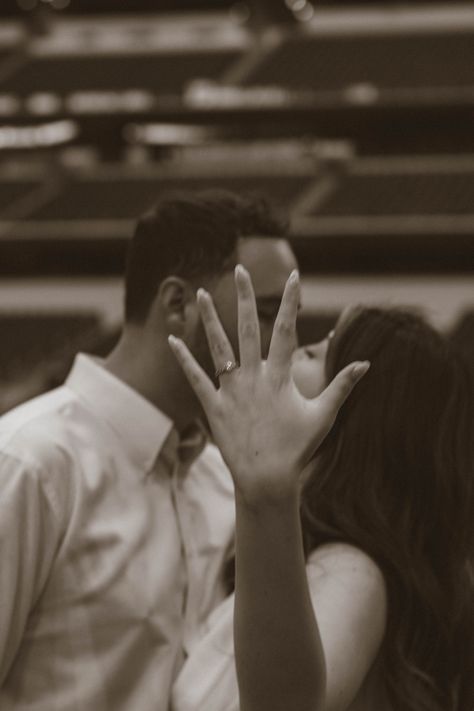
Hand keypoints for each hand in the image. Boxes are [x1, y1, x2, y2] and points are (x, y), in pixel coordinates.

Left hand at [169, 266, 368, 504]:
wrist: (267, 479)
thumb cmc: (298, 449)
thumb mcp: (324, 415)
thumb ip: (342, 386)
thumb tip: (366, 363)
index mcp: (280, 377)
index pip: (286, 330)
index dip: (291, 301)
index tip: (294, 276)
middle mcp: (253, 378)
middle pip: (247, 328)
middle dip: (244, 297)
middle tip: (240, 270)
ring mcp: (231, 391)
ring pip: (218, 348)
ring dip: (209, 319)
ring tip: (199, 292)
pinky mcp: (213, 407)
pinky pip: (195, 379)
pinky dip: (183, 359)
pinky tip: (172, 340)